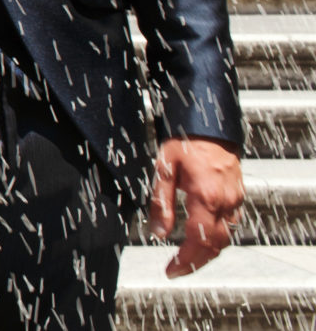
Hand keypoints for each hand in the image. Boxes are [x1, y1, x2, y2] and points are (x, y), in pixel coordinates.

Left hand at [149, 136, 243, 277]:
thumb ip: (161, 202)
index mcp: (206, 196)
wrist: (210, 125)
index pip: (197, 240)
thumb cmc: (186, 141)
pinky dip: (217, 237)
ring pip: (226, 237)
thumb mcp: (164, 168)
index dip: (185, 260)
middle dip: (196, 262)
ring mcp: (235, 199)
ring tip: (187, 259)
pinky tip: (203, 238)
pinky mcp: (238, 195)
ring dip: (208, 253)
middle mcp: (225, 202)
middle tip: (177, 270)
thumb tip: (158, 231)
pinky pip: (231, 224)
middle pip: (215, 246)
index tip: (171, 270)